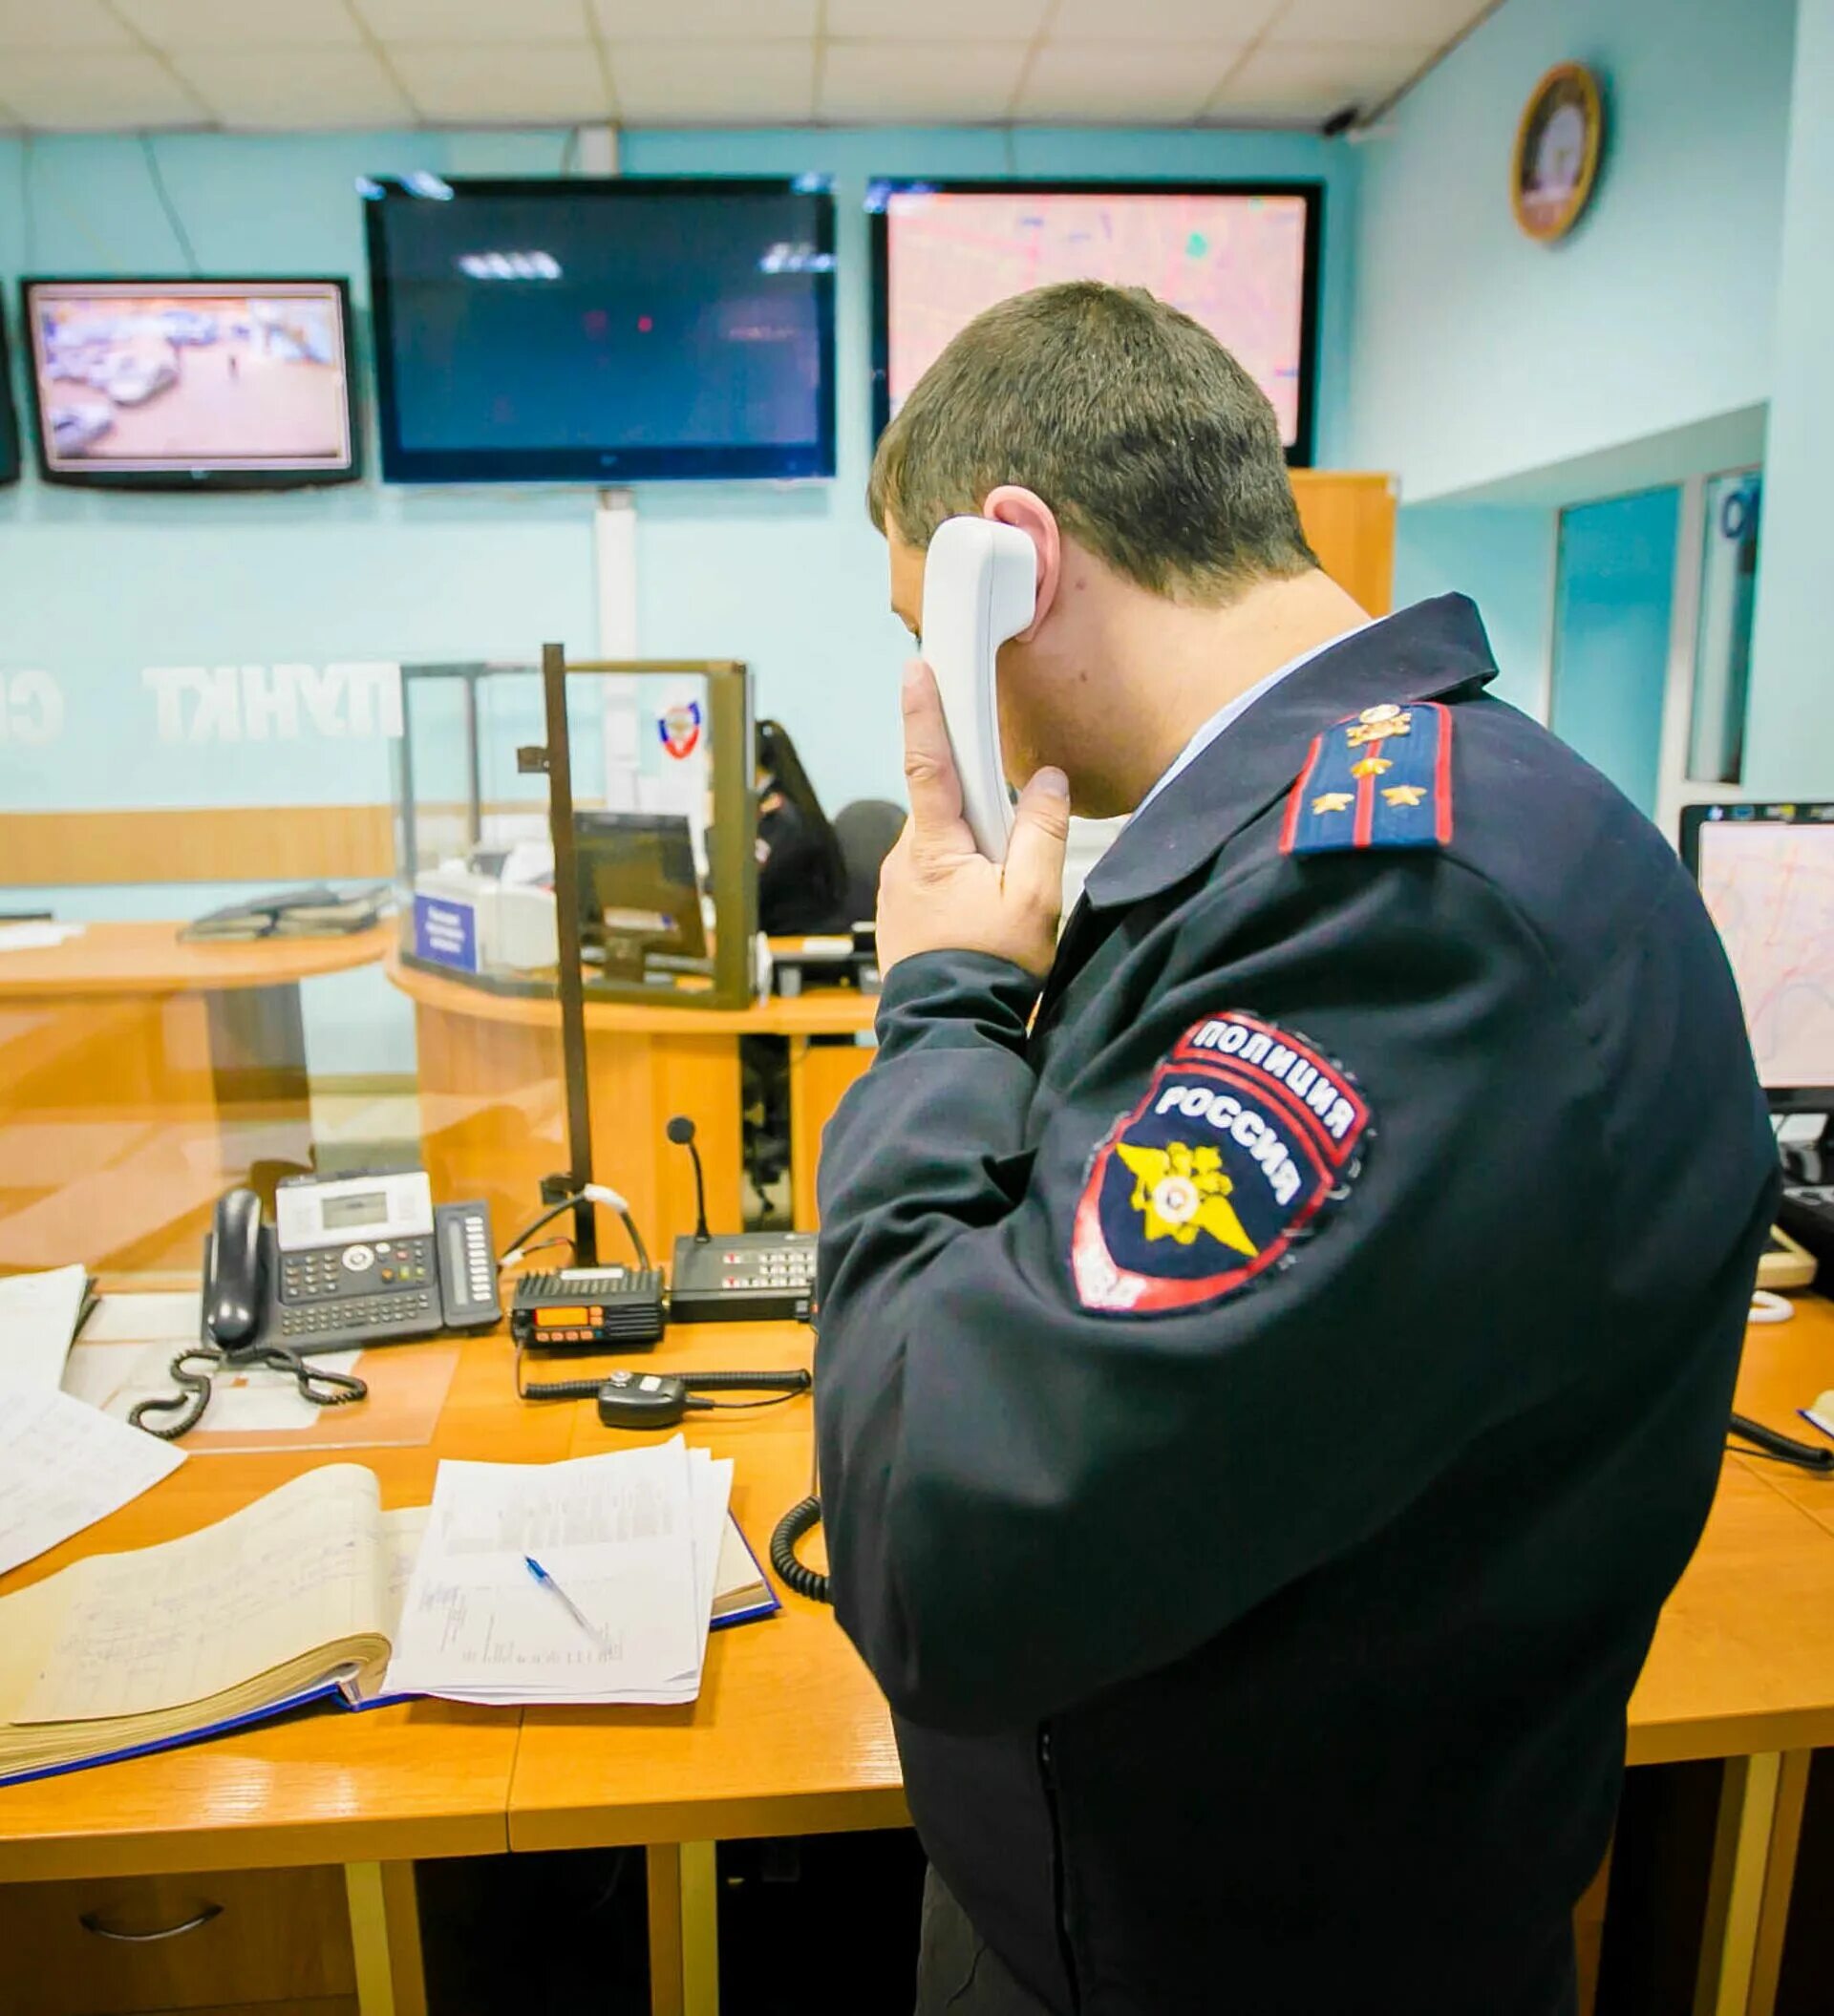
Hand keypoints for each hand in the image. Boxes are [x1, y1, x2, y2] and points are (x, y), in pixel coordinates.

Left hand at [877, 660, 1068, 978]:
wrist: (948, 1029)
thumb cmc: (990, 967)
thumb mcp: (1033, 899)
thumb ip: (1041, 832)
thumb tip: (1047, 781)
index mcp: (933, 845)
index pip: (927, 762)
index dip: (923, 712)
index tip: (916, 669)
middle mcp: (904, 858)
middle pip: (945, 805)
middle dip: (980, 808)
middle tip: (1010, 849)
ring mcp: (897, 886)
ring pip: (942, 841)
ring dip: (974, 849)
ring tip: (1000, 900)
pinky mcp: (901, 911)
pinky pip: (934, 872)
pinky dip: (961, 876)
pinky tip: (981, 915)